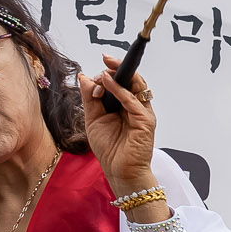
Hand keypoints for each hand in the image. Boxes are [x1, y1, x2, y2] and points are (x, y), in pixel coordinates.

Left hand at [81, 57, 162, 210]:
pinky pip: (132, 100)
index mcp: (123, 105)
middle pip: (131, 79)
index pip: (121, 81)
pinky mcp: (145, 120)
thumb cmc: (109, 149)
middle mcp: (135, 106)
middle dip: (118, 67)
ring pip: (136, 85)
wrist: (119, 171)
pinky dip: (120, 90)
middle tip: (105, 59)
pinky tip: (108, 82)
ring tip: (106, 68)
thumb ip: (89, 98)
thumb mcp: (92, 119)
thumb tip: (85, 76)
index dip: (111, 71)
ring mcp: (142, 112)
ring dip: (120, 74)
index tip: (101, 63)